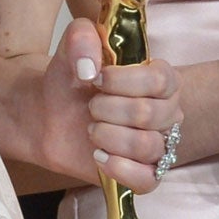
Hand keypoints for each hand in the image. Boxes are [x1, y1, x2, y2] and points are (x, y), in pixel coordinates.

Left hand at [39, 17, 181, 192]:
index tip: (96, 78)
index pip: (159, 80)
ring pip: (146, 146)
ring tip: (91, 129)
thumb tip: (90, 67)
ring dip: (108, 136)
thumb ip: (82, 37)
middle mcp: (168, 111)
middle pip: (148, 114)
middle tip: (91, 105)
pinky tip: (99, 156)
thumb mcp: (72, 46)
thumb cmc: (72, 78)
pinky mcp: (146, 175)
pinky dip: (120, 169)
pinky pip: (148, 180)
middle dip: (107, 109)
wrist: (51, 112)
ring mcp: (159, 144)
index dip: (122, 81)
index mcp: (161, 78)